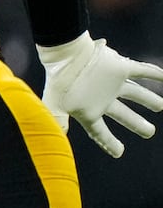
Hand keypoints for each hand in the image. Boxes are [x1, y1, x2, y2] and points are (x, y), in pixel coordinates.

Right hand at [37, 32, 162, 157]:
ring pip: (135, 93)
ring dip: (149, 99)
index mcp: (89, 110)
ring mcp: (113, 83)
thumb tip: (60, 137)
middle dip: (137, 124)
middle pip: (124, 114)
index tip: (118, 152)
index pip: (100, 130)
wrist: (66, 55)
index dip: (108, 142)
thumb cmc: (59, 82)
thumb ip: (59, 123)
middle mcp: (103, 98)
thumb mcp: (55, 106)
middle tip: (150, 132)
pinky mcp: (121, 68)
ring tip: (161, 106)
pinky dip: (155, 74)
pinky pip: (143, 71)